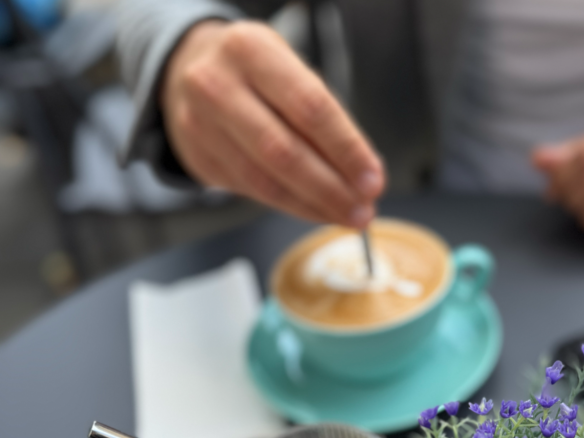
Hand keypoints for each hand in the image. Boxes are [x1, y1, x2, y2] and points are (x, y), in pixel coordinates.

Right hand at [161, 20, 384, 225]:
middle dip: (331, 188)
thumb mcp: (289, 71)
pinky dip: (292, 206)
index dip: (346, 150)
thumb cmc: (255, 74)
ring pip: (265, 181)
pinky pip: (252, 192)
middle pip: (284, 151)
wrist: (184, 70)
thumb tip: (361, 175)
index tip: (373, 180)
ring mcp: (200, 125)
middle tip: (363, 211)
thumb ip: (323, 119)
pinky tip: (316, 210)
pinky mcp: (198, 158)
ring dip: (313, 205)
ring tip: (346, 215)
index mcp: (251, 51)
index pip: (310, 108)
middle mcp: (218, 85)